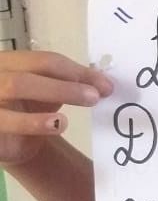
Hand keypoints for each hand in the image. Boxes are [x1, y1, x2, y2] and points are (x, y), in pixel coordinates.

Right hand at [0, 51, 112, 167]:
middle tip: (93, 99)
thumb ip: (77, 82)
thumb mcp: (54, 89)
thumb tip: (106, 86)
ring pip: (11, 93)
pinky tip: (52, 127)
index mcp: (10, 62)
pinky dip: (29, 124)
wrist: (11, 139)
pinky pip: (4, 122)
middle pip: (24, 79)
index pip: (44, 61)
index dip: (76, 72)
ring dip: (41, 107)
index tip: (106, 87)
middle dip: (62, 88)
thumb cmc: (31, 105)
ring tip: (64, 121)